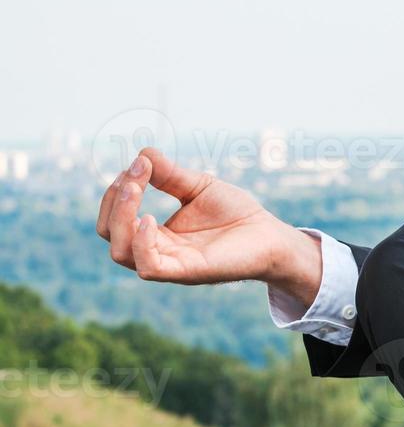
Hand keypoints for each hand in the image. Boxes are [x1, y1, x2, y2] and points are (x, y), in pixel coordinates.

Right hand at [95, 147, 323, 304]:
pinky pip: (149, 267)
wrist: (271, 235)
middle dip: (114, 201)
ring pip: (121, 252)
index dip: (117, 191)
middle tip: (135, 174)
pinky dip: (141, 244)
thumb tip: (142, 154)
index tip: (140, 163)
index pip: (115, 217)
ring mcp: (169, 264)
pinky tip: (150, 219)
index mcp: (155, 234)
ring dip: (121, 217)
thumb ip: (170, 174)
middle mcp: (156, 251)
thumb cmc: (236, 214)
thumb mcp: (198, 186)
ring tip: (135, 188)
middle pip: (110, 234)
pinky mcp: (187, 272)